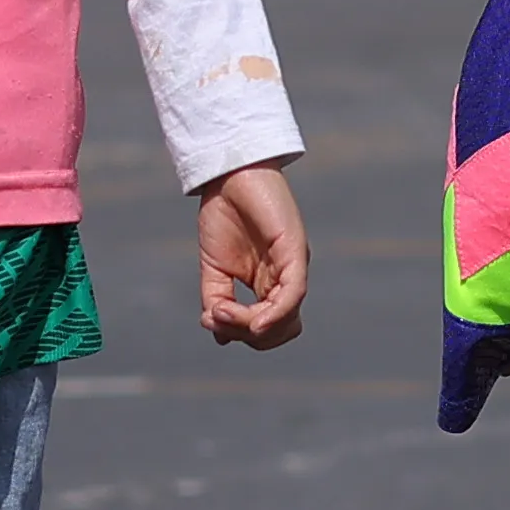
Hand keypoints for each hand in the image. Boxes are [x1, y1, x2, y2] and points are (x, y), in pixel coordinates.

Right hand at [192, 160, 310, 348]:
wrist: (230, 174)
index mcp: (269, 284)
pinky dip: (274, 315)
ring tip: (224, 310)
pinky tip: (253, 320)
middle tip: (219, 314)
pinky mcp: (296, 251)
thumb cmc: (224, 214)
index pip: (268, 329)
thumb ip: (217, 299)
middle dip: (247, 335)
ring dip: (252, 327)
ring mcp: (293, 266)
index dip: (242, 335)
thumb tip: (219, 335)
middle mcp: (285, 279)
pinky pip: (293, 294)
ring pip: (287, 320)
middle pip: (280, 332)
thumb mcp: (214, 267)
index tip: (214, 318)